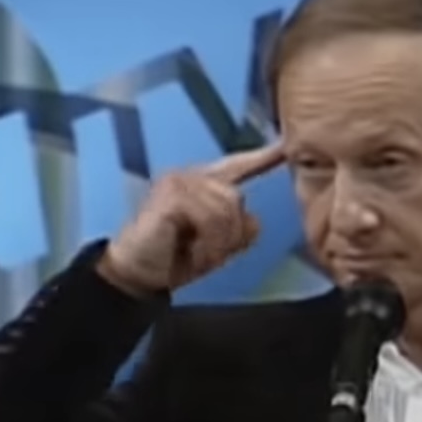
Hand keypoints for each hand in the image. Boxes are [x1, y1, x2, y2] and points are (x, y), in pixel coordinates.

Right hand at [97, 143, 284, 295]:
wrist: (136, 272)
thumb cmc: (174, 258)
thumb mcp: (215, 246)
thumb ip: (237, 231)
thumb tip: (255, 221)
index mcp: (203, 185)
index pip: (236, 167)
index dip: (261, 158)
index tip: (284, 149)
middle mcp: (190, 176)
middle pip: (237, 197)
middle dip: (230, 233)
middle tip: (209, 254)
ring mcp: (179, 182)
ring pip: (227, 208)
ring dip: (219, 241)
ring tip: (200, 255)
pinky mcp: (170, 195)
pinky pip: (210, 217)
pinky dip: (209, 242)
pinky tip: (194, 253)